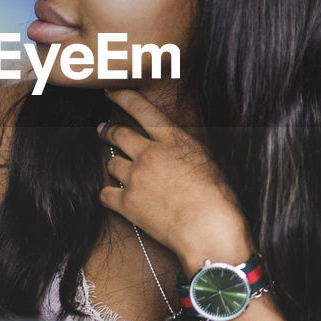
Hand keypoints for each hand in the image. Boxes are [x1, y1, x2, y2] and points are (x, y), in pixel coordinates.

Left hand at [97, 88, 253, 269]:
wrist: (209, 229)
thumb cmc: (218, 197)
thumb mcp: (206, 159)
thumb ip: (182, 146)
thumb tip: (172, 145)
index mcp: (172, 139)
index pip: (141, 108)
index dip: (122, 96)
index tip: (110, 92)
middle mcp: (150, 153)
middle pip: (118, 134)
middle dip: (107, 131)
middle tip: (102, 130)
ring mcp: (136, 178)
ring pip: (112, 163)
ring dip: (115, 165)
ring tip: (118, 169)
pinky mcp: (127, 204)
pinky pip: (105, 193)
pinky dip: (108, 194)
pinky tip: (114, 196)